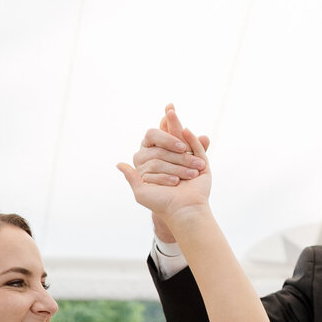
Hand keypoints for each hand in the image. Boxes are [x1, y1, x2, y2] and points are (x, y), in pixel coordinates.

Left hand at [123, 106, 211, 237]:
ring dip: (176, 129)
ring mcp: (189, 161)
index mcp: (159, 164)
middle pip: (169, 140)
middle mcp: (174, 160)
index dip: (159, 130)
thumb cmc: (161, 203)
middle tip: (168, 110)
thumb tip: (119, 163)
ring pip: (181, 142)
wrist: (182, 211)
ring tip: (170, 111)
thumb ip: (132, 177)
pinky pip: (196, 147)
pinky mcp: (202, 164)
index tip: (161, 113)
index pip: (155, 143)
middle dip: (167, 136)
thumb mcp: (141, 191)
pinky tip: (185, 129)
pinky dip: (191, 138)